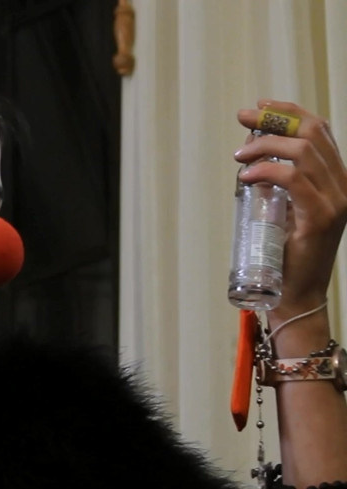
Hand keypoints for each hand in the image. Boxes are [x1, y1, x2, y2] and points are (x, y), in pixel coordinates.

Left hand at [235, 100, 346, 321]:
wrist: (296, 295)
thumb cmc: (284, 254)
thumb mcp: (281, 207)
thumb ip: (276, 182)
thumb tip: (251, 152)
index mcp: (336, 179)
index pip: (320, 131)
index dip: (291, 111)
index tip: (260, 106)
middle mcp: (343, 186)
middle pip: (313, 133)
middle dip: (274, 119)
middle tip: (242, 118)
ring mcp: (336, 201)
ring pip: (303, 152)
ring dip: (265, 146)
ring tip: (239, 157)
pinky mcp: (321, 218)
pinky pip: (294, 180)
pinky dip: (266, 171)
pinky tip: (245, 176)